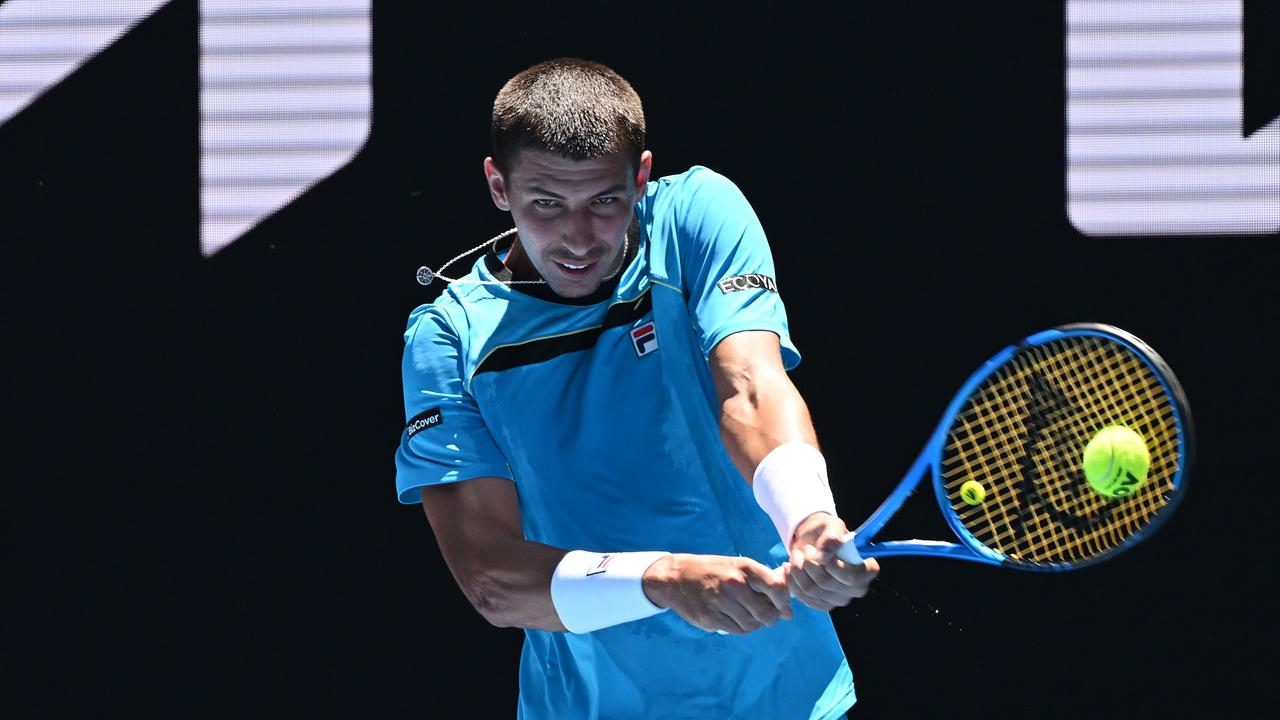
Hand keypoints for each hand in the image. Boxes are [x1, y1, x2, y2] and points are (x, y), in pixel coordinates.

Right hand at [642, 553, 793, 634]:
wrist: (676, 577)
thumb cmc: (714, 571)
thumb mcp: (739, 568)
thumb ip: (766, 586)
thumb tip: (790, 613)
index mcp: (744, 567)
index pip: (778, 588)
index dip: (783, 601)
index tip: (779, 603)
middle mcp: (733, 583)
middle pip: (767, 613)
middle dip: (770, 618)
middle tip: (764, 614)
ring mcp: (720, 601)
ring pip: (752, 625)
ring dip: (754, 624)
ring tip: (746, 614)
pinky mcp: (709, 618)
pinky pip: (736, 631)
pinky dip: (740, 628)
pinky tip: (733, 618)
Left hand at [786, 512, 879, 611]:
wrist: (814, 543)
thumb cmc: (827, 533)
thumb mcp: (831, 525)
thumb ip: (831, 536)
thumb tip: (823, 556)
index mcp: (867, 570)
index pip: (853, 576)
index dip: (834, 566)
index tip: (821, 554)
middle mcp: (857, 589)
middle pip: (826, 583)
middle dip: (809, 562)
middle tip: (805, 548)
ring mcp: (840, 600)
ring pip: (811, 589)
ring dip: (798, 569)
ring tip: (797, 554)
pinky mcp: (823, 605)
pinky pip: (802, 596)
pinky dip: (792, 580)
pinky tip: (791, 567)